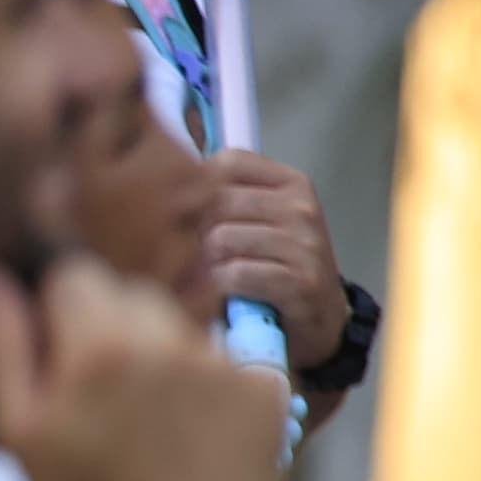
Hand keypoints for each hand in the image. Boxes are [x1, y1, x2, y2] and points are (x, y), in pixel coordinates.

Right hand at [0, 255, 288, 480]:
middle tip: (106, 396)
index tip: (61, 358)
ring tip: (155, 420)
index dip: (60, 312)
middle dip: (113, 327)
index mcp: (97, 347)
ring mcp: (224, 363)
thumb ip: (0, 346)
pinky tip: (197, 431)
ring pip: (180, 325)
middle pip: (131, 293)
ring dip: (163, 352)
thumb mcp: (18, 433)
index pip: (75, 275)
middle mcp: (167, 341)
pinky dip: (212, 381)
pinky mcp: (267, 387)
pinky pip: (230, 355)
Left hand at [178, 152, 345, 370]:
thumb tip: (160, 180)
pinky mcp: (300, 282)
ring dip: (203, 262)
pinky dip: (217, 286)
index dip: (195, 186)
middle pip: (216, 201)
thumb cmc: (274, 264)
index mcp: (291, 183)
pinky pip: (235, 274)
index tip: (188, 213)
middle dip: (193, 230)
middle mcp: (301, 208)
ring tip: (205, 275)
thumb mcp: (254, 221)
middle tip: (189, 253)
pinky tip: (218, 293)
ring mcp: (304, 244)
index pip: (227, 162)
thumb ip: (220, 198)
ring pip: (221, 238)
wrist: (320, 318)